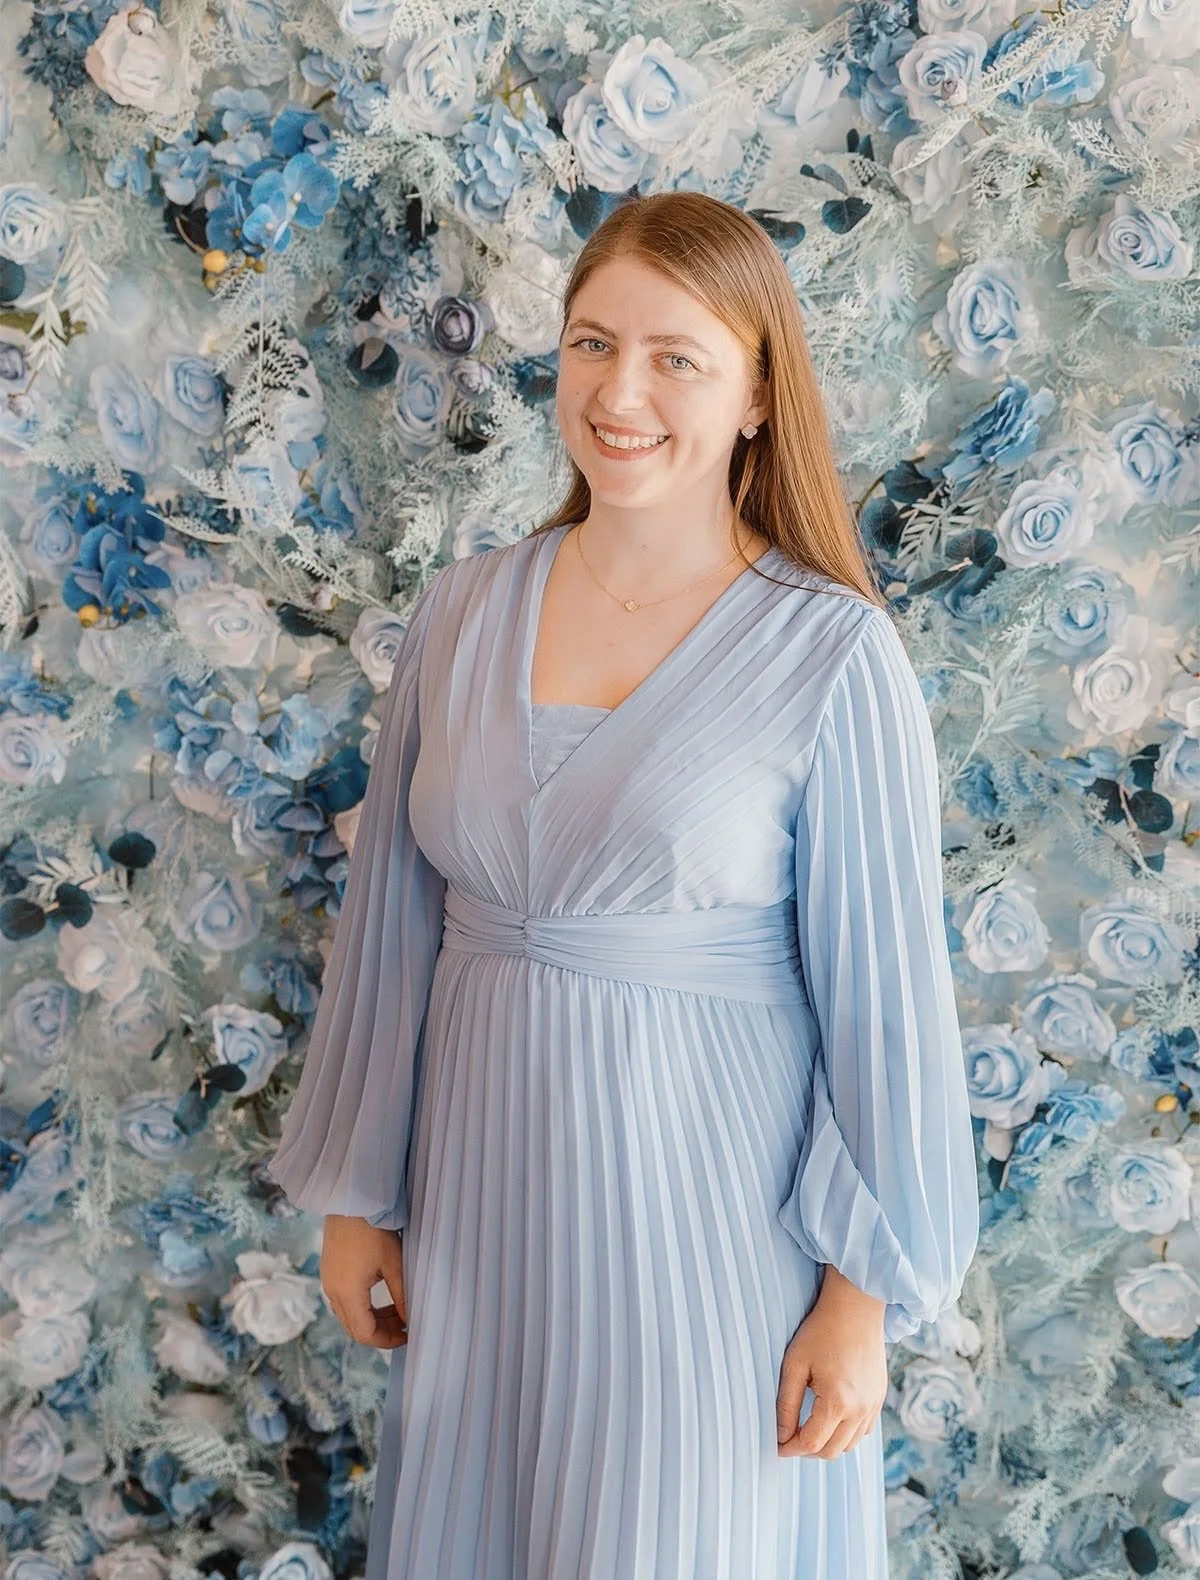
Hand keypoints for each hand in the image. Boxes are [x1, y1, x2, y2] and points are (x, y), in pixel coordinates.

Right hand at [320, 1215, 407, 1348]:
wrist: (351, 1201)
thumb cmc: (374, 1230)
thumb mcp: (393, 1264)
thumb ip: (402, 1296)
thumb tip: (411, 1319)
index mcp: (347, 1293)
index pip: (364, 1334)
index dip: (387, 1340)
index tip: (407, 1334)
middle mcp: (333, 1292)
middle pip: (354, 1328)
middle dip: (380, 1331)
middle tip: (404, 1323)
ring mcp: (328, 1281)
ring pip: (348, 1316)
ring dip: (371, 1319)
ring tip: (396, 1309)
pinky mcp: (329, 1271)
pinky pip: (343, 1301)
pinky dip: (362, 1306)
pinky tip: (380, 1296)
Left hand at [775, 1266, 887, 1458]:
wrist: (856, 1308)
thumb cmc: (821, 1331)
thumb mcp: (795, 1365)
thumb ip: (786, 1405)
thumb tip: (780, 1436)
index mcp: (837, 1402)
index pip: (811, 1443)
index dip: (790, 1448)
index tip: (777, 1446)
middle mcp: (860, 1410)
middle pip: (831, 1452)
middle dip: (808, 1450)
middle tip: (790, 1437)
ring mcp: (873, 1405)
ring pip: (849, 1446)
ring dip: (828, 1444)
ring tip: (808, 1429)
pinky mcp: (879, 1398)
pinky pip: (863, 1431)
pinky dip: (846, 1434)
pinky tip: (831, 1419)